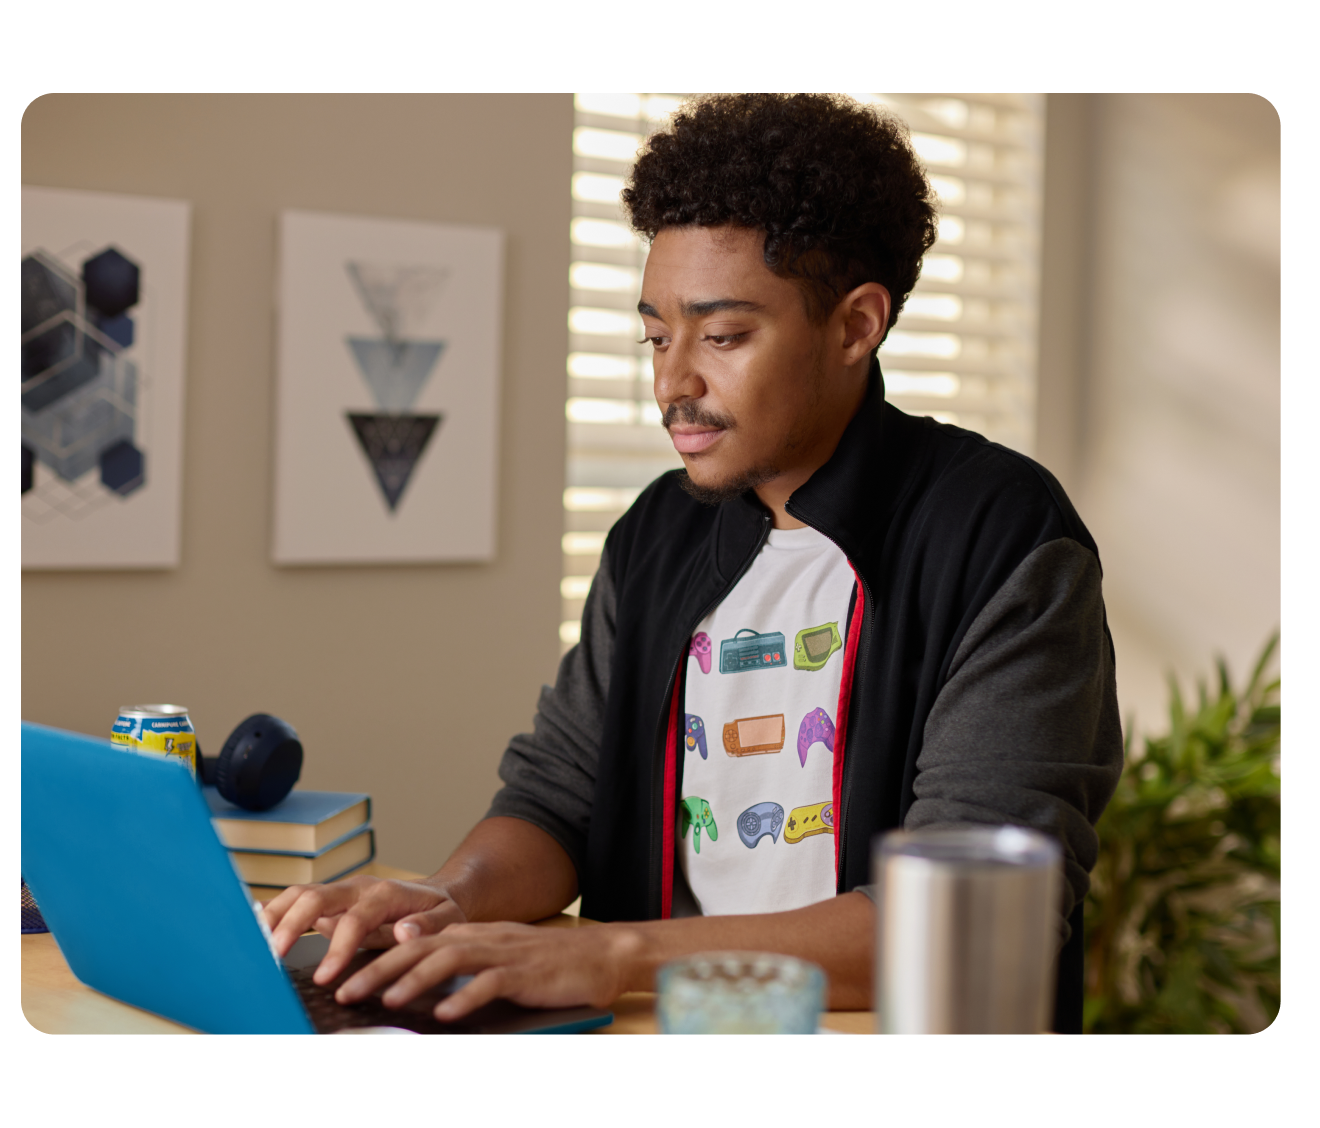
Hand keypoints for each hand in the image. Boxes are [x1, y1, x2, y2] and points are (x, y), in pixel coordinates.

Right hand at [262, 875, 466, 983]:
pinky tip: (256, 931)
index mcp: (385, 893)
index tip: (325, 978)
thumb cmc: (440, 910)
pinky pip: (296, 901)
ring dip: (274, 916)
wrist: (437, 894)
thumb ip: (427, 926)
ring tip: (253, 944)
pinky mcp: (330, 899)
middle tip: (272, 957)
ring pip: (299, 894)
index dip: (337, 948)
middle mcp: (358, 887)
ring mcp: (341, 891)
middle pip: (315, 898)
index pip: (355, 919)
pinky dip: (274, 913)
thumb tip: (405, 932)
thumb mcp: (448, 918)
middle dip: (290, 925)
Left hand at [334, 921, 643, 1020]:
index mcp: (470, 935)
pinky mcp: (524, 972)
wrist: (599, 956)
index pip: (414, 943)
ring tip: (387, 999)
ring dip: (414, 979)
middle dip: (380, 969)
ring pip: (449, 960)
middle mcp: (481, 938)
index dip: (376, 959)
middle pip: (421, 948)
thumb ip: (462, 968)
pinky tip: (446, 1012)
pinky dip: (466, 997)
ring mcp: (502, 953)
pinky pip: (490, 983)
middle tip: (347, 991)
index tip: (344, 977)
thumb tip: (418, 988)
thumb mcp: (497, 961)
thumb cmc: (545, 966)